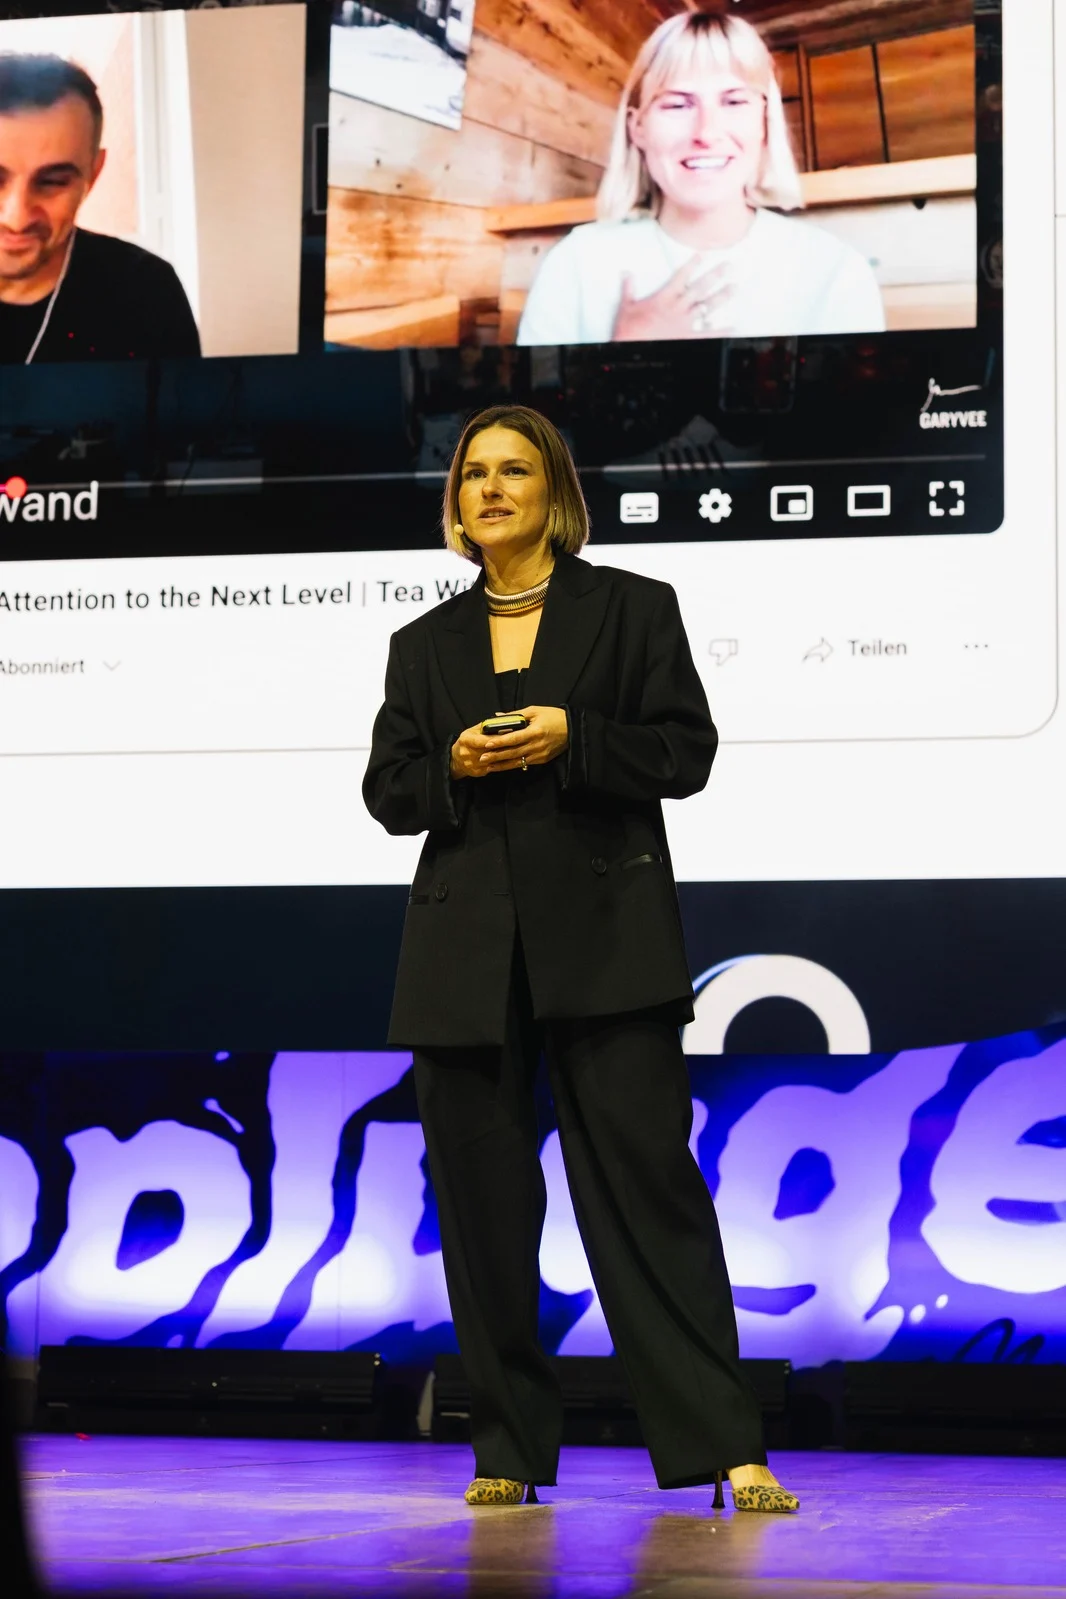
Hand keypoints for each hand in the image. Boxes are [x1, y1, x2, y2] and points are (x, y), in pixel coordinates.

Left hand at [450, 706, 568, 778]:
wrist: (573, 729)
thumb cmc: (554, 716)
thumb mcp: (535, 711)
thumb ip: (516, 715)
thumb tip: (497, 717)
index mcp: (535, 731)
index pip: (514, 738)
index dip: (499, 742)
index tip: (486, 744)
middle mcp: (537, 745)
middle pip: (513, 752)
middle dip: (496, 756)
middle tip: (481, 758)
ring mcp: (539, 754)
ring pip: (517, 761)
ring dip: (501, 764)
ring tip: (487, 766)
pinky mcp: (542, 760)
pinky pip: (523, 763)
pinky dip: (511, 765)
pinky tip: (501, 766)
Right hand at [612, 259, 733, 342]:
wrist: (632, 347)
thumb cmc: (629, 330)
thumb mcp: (626, 307)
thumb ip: (629, 290)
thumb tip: (627, 275)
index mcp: (664, 298)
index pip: (680, 277)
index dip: (692, 265)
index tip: (702, 255)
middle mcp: (677, 308)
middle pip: (699, 288)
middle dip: (715, 276)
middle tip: (728, 267)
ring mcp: (684, 323)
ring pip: (707, 306)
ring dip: (722, 296)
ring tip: (734, 288)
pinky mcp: (687, 337)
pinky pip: (708, 334)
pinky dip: (721, 331)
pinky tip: (733, 328)